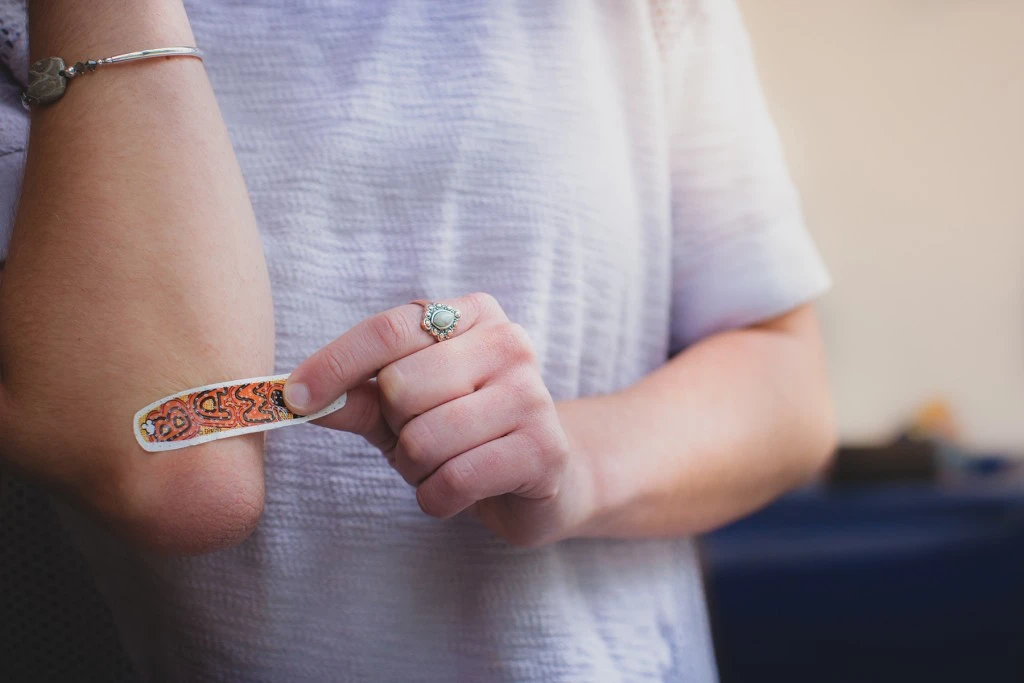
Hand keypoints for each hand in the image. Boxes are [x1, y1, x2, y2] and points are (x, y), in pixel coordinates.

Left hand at [284, 293, 591, 545]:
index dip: (334, 364)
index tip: (294, 396)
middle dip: (395, 428)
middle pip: (402, 386)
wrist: (545, 473)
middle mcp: (509, 342)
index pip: (389, 330)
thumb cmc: (464, 432)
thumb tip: (293, 395)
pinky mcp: (543, 450)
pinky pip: (454, 479)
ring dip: (416, 468)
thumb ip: (357, 397)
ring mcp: (532, 394)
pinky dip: (437, 498)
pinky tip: (458, 490)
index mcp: (473, 315)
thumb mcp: (405, 409)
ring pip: (425, 439)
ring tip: (443, 465)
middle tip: (419, 439)